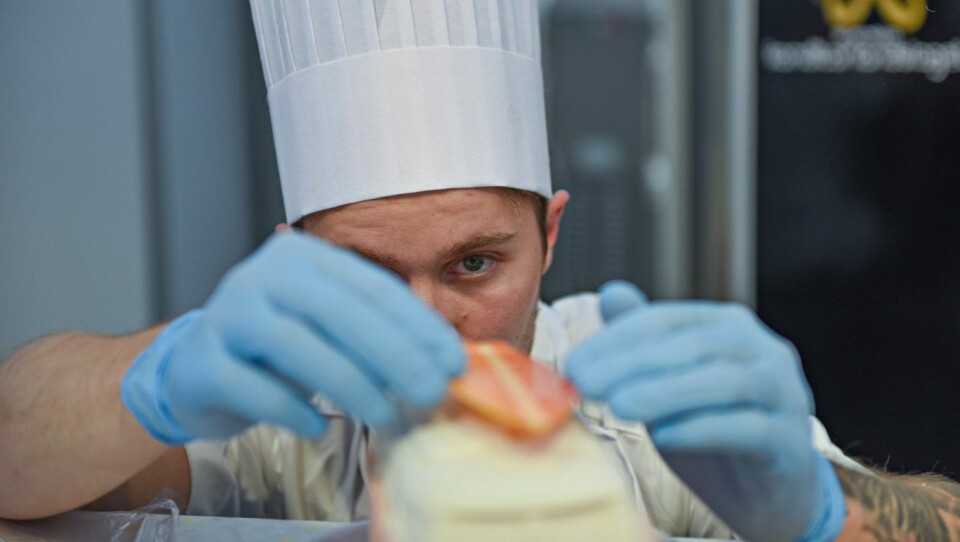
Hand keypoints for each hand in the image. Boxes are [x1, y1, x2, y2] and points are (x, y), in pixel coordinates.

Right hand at [121, 231, 463, 443]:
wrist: (196, 369)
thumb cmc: (278, 349)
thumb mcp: (328, 328)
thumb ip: (375, 333)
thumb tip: (441, 362)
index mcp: (303, 257)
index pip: (372, 287)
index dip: (418, 325)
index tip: (453, 362)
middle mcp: (262, 276)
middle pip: (338, 311)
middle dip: (394, 354)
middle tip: (431, 392)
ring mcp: (227, 315)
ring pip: (296, 344)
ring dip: (350, 384)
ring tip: (386, 415)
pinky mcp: (202, 361)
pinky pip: (253, 387)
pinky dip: (292, 409)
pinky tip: (319, 427)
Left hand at [564, 281, 844, 540]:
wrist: (771, 492)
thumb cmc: (712, 429)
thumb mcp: (670, 382)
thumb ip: (646, 340)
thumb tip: (611, 292)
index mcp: (728, 327)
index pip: (665, 321)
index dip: (615, 339)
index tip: (572, 363)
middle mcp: (762, 350)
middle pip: (691, 347)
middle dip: (630, 364)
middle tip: (583, 382)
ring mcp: (783, 394)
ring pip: (722, 383)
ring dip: (664, 392)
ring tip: (616, 406)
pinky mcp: (790, 441)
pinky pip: (747, 429)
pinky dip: (702, 429)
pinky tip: (662, 436)